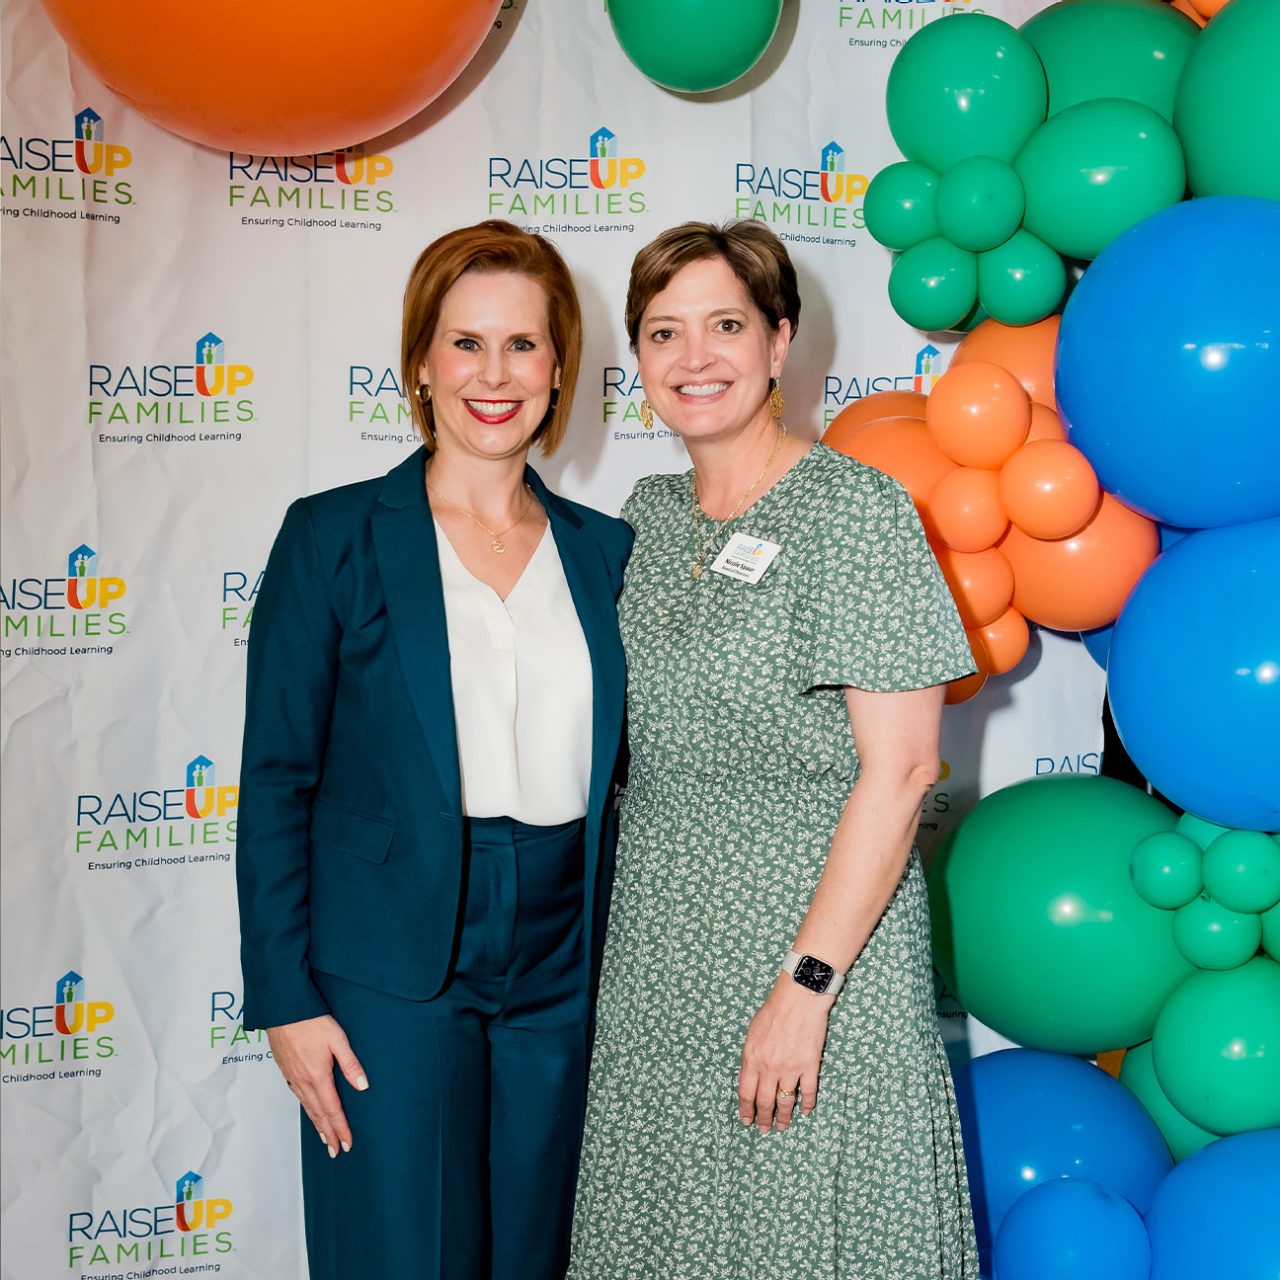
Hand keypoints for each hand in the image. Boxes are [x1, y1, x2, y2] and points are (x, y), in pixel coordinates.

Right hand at [267, 1015, 367, 1157]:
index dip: (340, 1129)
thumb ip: (351, 1064)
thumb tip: (363, 1087)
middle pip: (318, 1114)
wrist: (282, 1010)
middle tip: (335, 1151)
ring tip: (324, 1138)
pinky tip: (310, 1110)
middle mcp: (304, 1081)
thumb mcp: (338, 1039)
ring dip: (317, 1125)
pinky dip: (307, 1110)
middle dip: (328, 1134)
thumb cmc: (311, 1020)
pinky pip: (299, 1097)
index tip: (347, 1144)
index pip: (332, 1110)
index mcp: (318, 1076)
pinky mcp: (287, 1071)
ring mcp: (293, 1077)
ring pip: (307, 1107)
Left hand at [738, 975, 832, 1132]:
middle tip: (765, 1130)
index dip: (746, 1109)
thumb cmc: (774, 1010)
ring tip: (782, 1127)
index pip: (746, 1092)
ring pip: (786, 1101)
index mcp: (752, 1058)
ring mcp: (790, 1068)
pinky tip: (806, 1112)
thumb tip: (752, 1074)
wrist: (798, 998)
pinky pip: (808, 1092)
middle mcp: (769, 1067)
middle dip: (764, 1118)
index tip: (747, 1121)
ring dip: (784, 1117)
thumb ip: (751, 1055)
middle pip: (765, 1101)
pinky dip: (808, 1105)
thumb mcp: (752, 1032)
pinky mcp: (809, 1066)